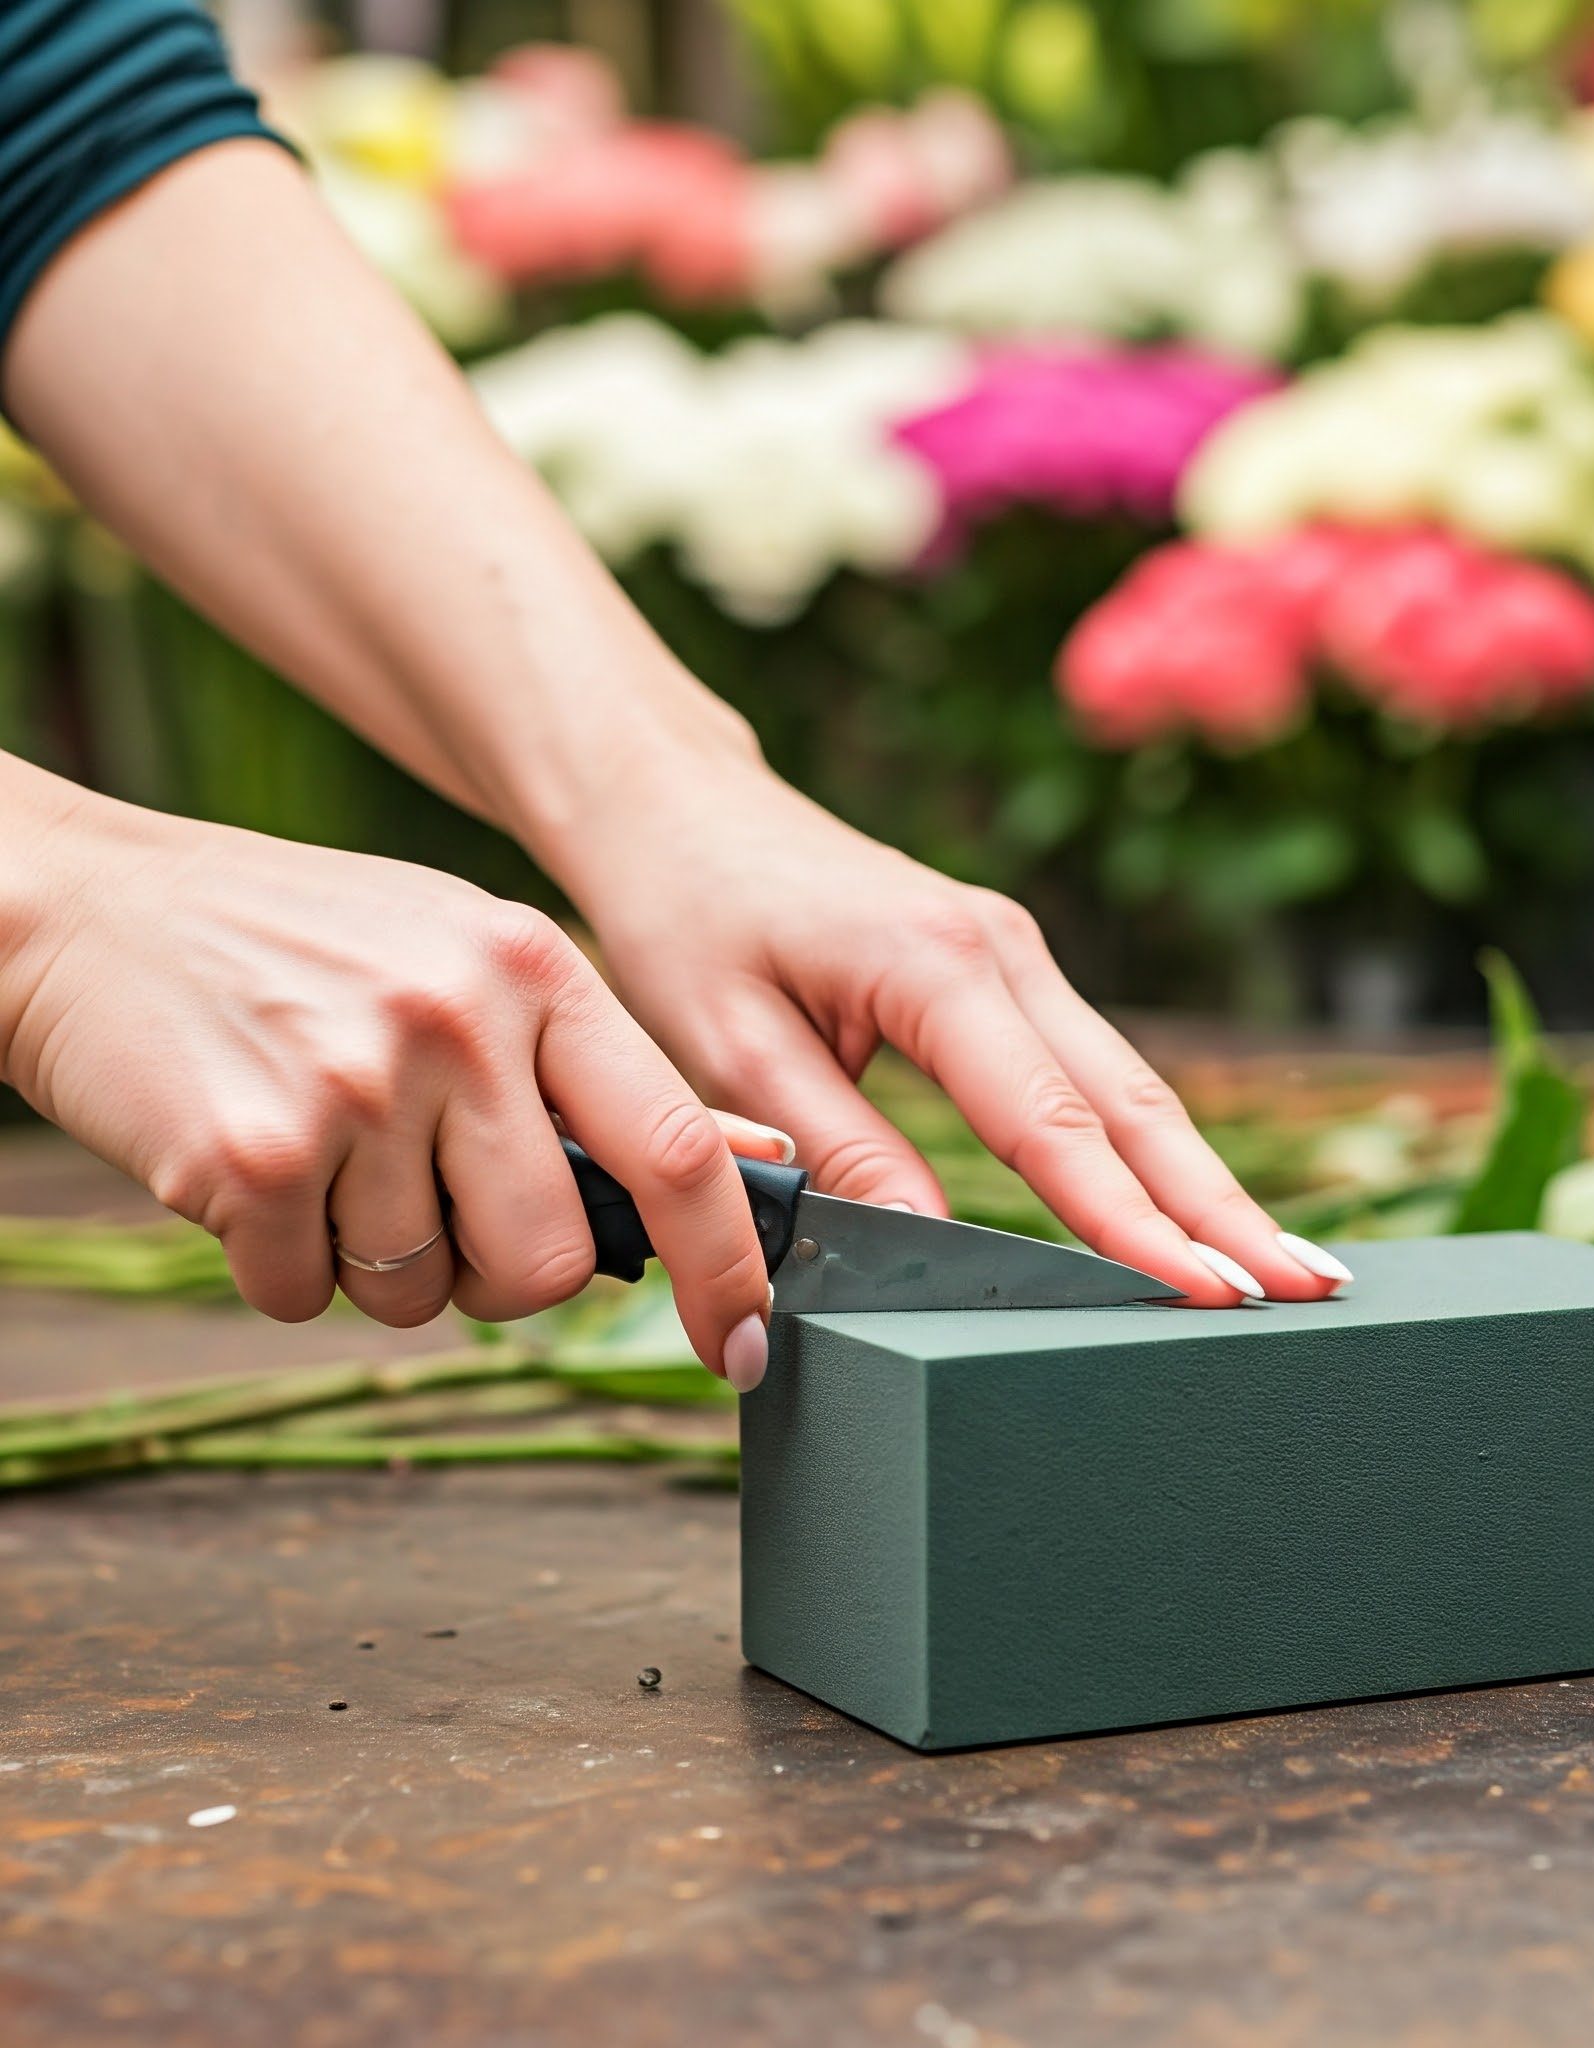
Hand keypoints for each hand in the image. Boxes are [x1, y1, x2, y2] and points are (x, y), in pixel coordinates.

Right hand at [0, 775, 785, 1384]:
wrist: (88, 911)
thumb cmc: (307, 949)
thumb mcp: (472, 962)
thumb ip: (598, 1070)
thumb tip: (751, 1162)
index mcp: (534, 968)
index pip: (676, 1146)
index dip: (725, 1265)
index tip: (743, 1342)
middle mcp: (459, 1020)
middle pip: (551, 1265)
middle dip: (500, 1279)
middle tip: (437, 1212)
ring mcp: (355, 1085)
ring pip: (423, 1294)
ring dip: (378, 1265)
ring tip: (329, 1155)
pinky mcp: (254, 1154)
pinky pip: (306, 1299)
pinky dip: (280, 1266)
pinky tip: (254, 1167)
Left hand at [561, 761, 1353, 1308]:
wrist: (680, 805)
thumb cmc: (688, 914)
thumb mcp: (728, 1043)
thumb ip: (834, 1146)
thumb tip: (921, 1250)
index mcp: (937, 964)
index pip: (1054, 1125)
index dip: (1132, 1223)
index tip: (1207, 1295)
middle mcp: (1003, 951)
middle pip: (1135, 1103)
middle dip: (1223, 1207)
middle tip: (1310, 1291)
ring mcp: (1016, 955)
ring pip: (1135, 1087)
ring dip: (1206, 1181)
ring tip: (1289, 1267)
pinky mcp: (1007, 971)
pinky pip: (1096, 1071)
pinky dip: (1152, 1145)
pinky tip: (1194, 1204)